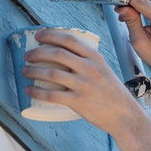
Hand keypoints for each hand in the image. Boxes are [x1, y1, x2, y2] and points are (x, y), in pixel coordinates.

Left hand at [22, 30, 140, 132]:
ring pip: (52, 73)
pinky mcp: (78, 101)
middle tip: (28, 55)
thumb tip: (66, 56)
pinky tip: (30, 89)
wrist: (124, 115)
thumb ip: (88, 62)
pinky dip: (37, 90)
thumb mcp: (105, 71)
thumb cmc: (113, 94)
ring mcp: (83, 85)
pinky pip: (52, 94)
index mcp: (95, 58)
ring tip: (26, 71)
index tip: (39, 36)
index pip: (70, 40)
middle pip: (57, 54)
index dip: (51, 35)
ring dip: (34, 70)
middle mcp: (89, 69)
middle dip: (38, 53)